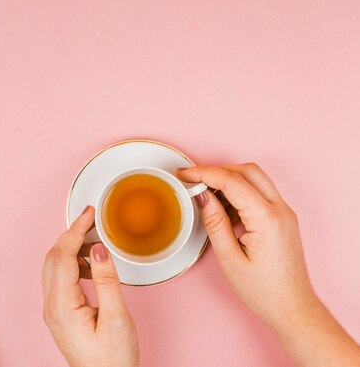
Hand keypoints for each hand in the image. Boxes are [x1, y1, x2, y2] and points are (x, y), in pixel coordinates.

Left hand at [42, 205, 138, 366]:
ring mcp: (54, 310)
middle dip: (70, 234)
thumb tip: (98, 249)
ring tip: (94, 240)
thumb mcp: (117, 318)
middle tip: (90, 219)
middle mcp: (52, 306)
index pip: (62, 255)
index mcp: (62, 305)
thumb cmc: (112, 360)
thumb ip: (107, 281)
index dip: (75, 230)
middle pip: (53, 257)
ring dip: (71, 248)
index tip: (88, 213)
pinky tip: (92, 266)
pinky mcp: (61, 314)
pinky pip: (60, 279)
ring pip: (54, 267)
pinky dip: (73, 264)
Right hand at [178, 163, 359, 366]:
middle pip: (247, 171)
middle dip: (217, 170)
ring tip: (207, 197)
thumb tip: (203, 196)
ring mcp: (284, 213)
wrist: (292, 308)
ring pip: (255, 179)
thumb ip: (214, 222)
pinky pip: (260, 193)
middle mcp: (280, 210)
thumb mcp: (229, 259)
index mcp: (267, 219)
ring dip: (229, 180)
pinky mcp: (282, 218)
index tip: (185, 173)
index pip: (233, 181)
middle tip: (193, 179)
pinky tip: (224, 209)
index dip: (204, 173)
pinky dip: (239, 192)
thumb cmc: (264, 291)